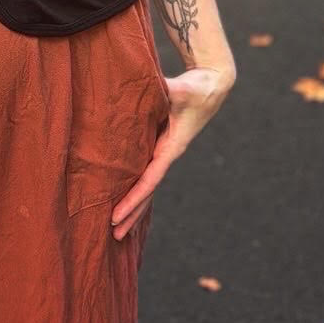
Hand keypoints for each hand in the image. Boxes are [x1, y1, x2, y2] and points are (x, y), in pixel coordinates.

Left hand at [109, 59, 235, 240]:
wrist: (211, 85)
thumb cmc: (196, 87)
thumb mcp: (181, 90)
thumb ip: (168, 90)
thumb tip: (155, 87)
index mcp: (172, 147)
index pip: (149, 180)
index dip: (132, 199)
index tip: (116, 217)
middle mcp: (168, 154)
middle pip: (147, 192)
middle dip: (132, 215)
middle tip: (112, 237)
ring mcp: (166, 152)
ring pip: (147, 186)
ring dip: (134, 208)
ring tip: (118, 230)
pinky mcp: (162, 145)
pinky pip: (147, 173)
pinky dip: (138, 190)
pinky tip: (128, 201)